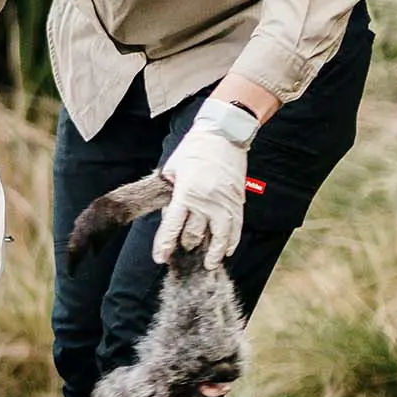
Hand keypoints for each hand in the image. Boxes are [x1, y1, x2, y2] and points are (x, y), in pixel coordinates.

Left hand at [155, 123, 248, 266]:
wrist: (224, 133)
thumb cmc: (194, 149)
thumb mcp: (172, 169)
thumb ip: (170, 194)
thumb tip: (169, 218)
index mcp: (185, 192)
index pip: (172, 227)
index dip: (164, 245)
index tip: (160, 258)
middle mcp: (205, 201)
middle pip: (194, 235)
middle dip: (186, 245)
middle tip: (183, 250)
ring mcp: (223, 203)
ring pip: (219, 238)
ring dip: (213, 254)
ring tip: (209, 263)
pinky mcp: (237, 201)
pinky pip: (236, 228)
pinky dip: (231, 241)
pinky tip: (227, 250)